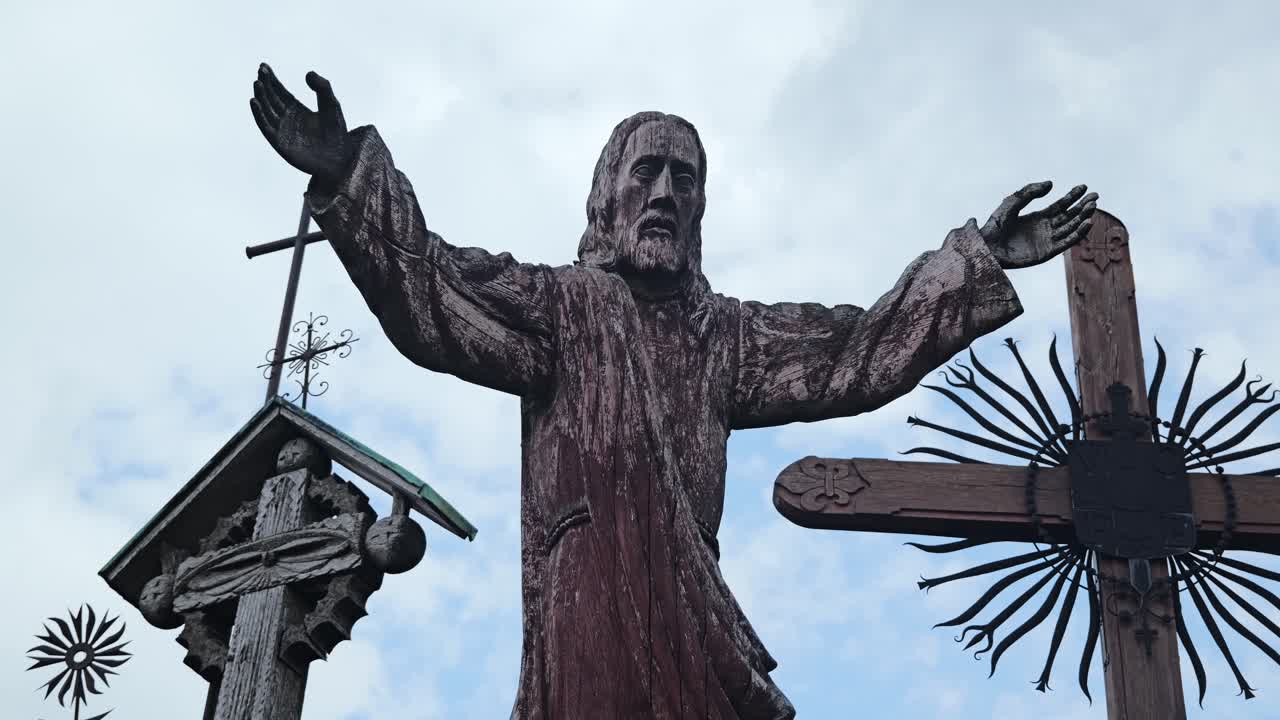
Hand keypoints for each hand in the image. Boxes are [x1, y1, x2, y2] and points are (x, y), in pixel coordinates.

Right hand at [250, 63, 351, 186]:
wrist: (338, 158)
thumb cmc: (336, 132)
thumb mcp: (331, 105)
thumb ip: (323, 87)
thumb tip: (308, 73)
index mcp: (296, 109)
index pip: (279, 91)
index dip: (271, 79)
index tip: (263, 66)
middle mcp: (286, 119)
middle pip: (271, 98)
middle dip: (265, 85)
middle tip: (260, 71)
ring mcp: (281, 130)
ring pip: (266, 110)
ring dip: (260, 97)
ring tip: (257, 83)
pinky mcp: (279, 142)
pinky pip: (265, 127)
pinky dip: (259, 114)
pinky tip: (254, 102)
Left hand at [979, 181, 1097, 268]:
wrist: (987, 246)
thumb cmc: (996, 225)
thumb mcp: (1013, 202)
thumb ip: (1030, 192)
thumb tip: (1051, 184)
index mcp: (1038, 218)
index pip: (1061, 206)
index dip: (1073, 197)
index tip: (1084, 187)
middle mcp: (1045, 229)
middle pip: (1069, 216)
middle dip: (1082, 206)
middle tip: (1095, 196)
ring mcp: (1047, 241)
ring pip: (1070, 228)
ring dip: (1083, 218)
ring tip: (1093, 207)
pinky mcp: (1047, 253)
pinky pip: (1066, 243)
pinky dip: (1078, 234)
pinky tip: (1088, 222)